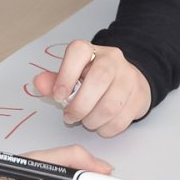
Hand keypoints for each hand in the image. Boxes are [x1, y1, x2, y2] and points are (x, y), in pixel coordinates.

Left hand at [33, 39, 152, 136]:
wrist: (128, 81)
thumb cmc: (94, 80)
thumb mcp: (72, 76)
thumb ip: (54, 81)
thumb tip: (39, 83)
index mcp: (91, 51)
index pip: (78, 52)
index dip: (65, 75)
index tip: (58, 96)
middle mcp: (113, 59)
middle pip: (98, 80)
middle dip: (80, 106)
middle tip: (70, 117)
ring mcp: (129, 77)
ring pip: (110, 105)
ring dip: (93, 120)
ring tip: (86, 121)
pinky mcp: (140, 96)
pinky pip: (122, 119)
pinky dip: (107, 128)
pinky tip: (101, 125)